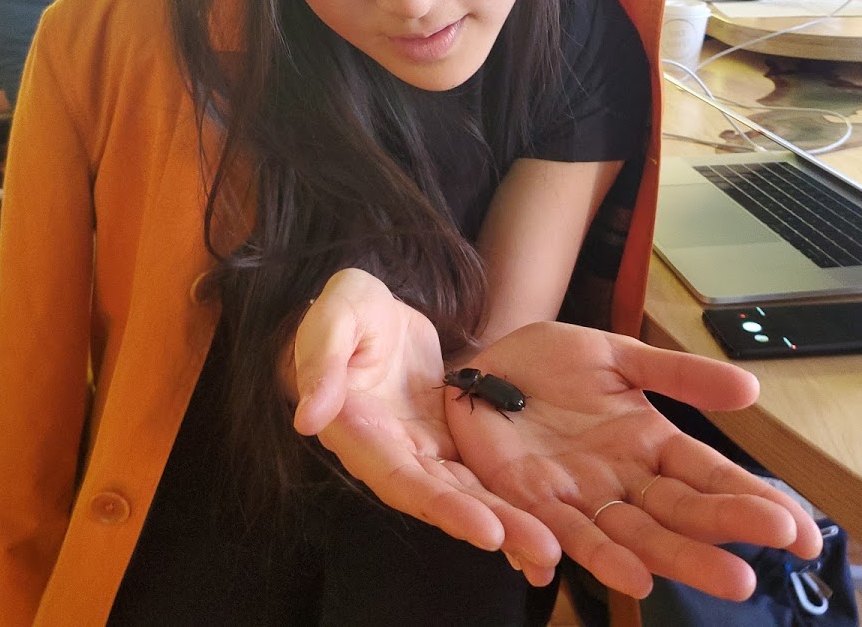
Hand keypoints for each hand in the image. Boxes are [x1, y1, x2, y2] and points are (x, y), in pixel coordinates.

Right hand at [284, 269, 560, 584]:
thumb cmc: (345, 308)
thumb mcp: (334, 317)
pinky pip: (475, 473)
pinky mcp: (443, 440)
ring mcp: (419, 450)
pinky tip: (544, 521)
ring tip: (550, 550)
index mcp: (357, 429)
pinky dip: (505, 497)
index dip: (442, 506)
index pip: (400, 478)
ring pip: (464, 493)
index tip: (487, 532)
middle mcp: (388, 452)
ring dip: (506, 521)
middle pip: (442, 499)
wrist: (371, 310)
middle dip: (491, 525)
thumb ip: (321, 362)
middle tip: (544, 552)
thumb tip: (311, 418)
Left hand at [443, 322, 823, 600]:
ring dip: (669, 560)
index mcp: (651, 444)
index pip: (712, 478)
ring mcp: (578, 496)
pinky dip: (583, 555)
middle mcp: (622, 480)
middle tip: (767, 558)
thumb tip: (752, 391)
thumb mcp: (618, 357)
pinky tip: (619, 575)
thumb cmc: (549, 363)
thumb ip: (679, 375)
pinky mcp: (530, 502)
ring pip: (630, 536)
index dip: (755, 503)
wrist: (483, 362)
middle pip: (679, 515)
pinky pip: (559, 532)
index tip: (802, 532)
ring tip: (715, 578)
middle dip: (721, 537)